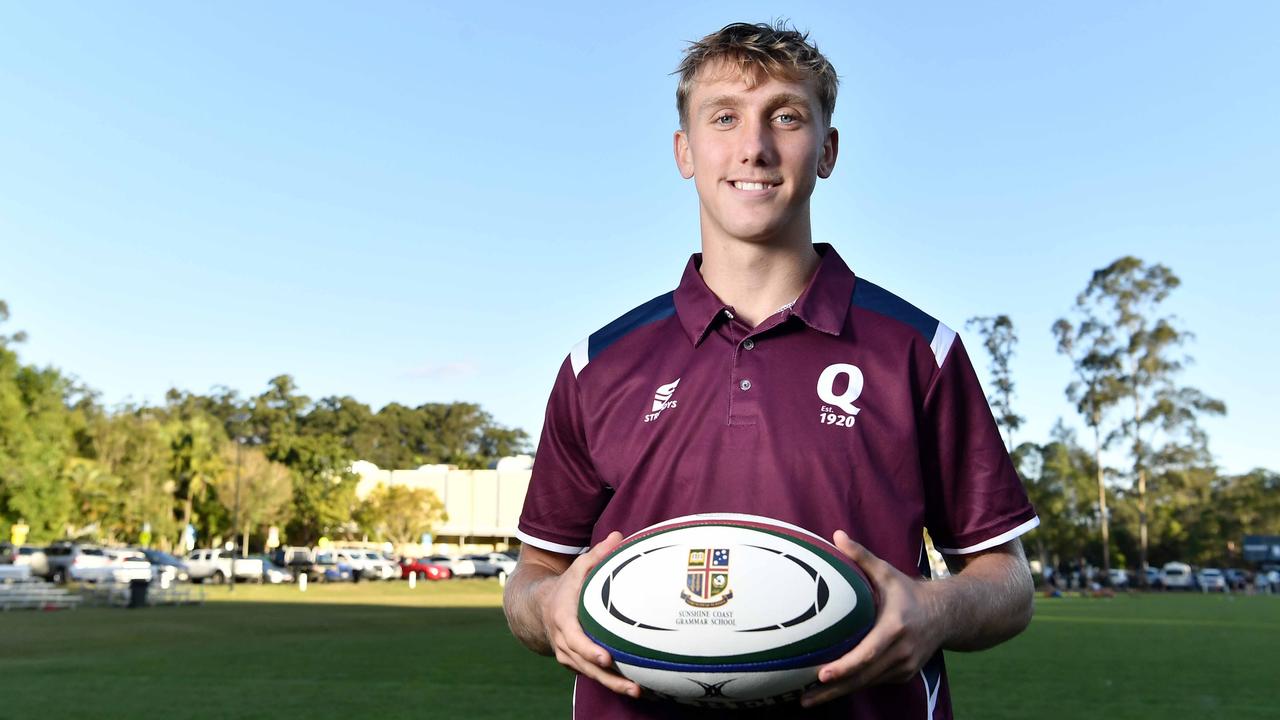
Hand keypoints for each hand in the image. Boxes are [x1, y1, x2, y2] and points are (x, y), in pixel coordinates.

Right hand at [540, 531, 641, 697]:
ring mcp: (568, 655)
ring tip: (638, 692)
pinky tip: (635, 688)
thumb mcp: (578, 567)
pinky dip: (611, 683)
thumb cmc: (566, 585)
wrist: (538, 607)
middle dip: (608, 678)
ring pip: (590, 675)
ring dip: (613, 685)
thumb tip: (618, 535)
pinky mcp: (576, 662)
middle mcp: (563, 641)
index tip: (605, 658)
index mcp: (563, 619)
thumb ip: (598, 554)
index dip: (588, 649)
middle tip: (632, 687)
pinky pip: (593, 676)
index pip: (574, 638)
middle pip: (585, 664)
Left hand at [801, 530, 944, 707]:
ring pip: (867, 684)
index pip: (867, 653)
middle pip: (863, 677)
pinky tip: (830, 692)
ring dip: (838, 694)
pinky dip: (853, 687)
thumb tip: (836, 535)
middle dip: (832, 690)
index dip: (845, 666)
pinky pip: (874, 682)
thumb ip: (861, 556)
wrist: (946, 615)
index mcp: (895, 628)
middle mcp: (902, 652)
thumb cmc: (908, 592)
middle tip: (803, 698)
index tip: (822, 674)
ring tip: (808, 700)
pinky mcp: (904, 674)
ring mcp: (904, 666)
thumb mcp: (887, 572)